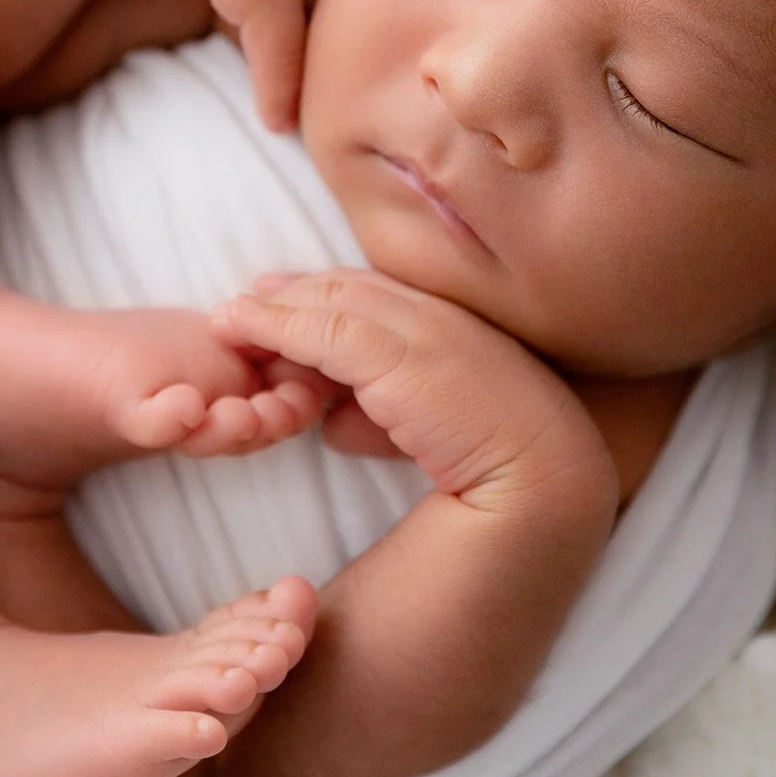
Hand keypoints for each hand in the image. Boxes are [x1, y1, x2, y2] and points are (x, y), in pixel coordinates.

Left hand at [211, 269, 616, 511]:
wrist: (548, 487)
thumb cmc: (505, 476)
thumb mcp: (437, 439)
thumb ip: (386, 423)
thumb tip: (335, 426)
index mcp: (466, 331)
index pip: (386, 297)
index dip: (330, 294)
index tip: (284, 297)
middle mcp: (448, 316)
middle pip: (355, 289)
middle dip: (296, 292)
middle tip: (246, 298)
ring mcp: (428, 328)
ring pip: (333, 303)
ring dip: (274, 307)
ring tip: (227, 316)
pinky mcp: (401, 354)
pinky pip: (324, 331)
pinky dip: (274, 325)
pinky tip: (238, 327)